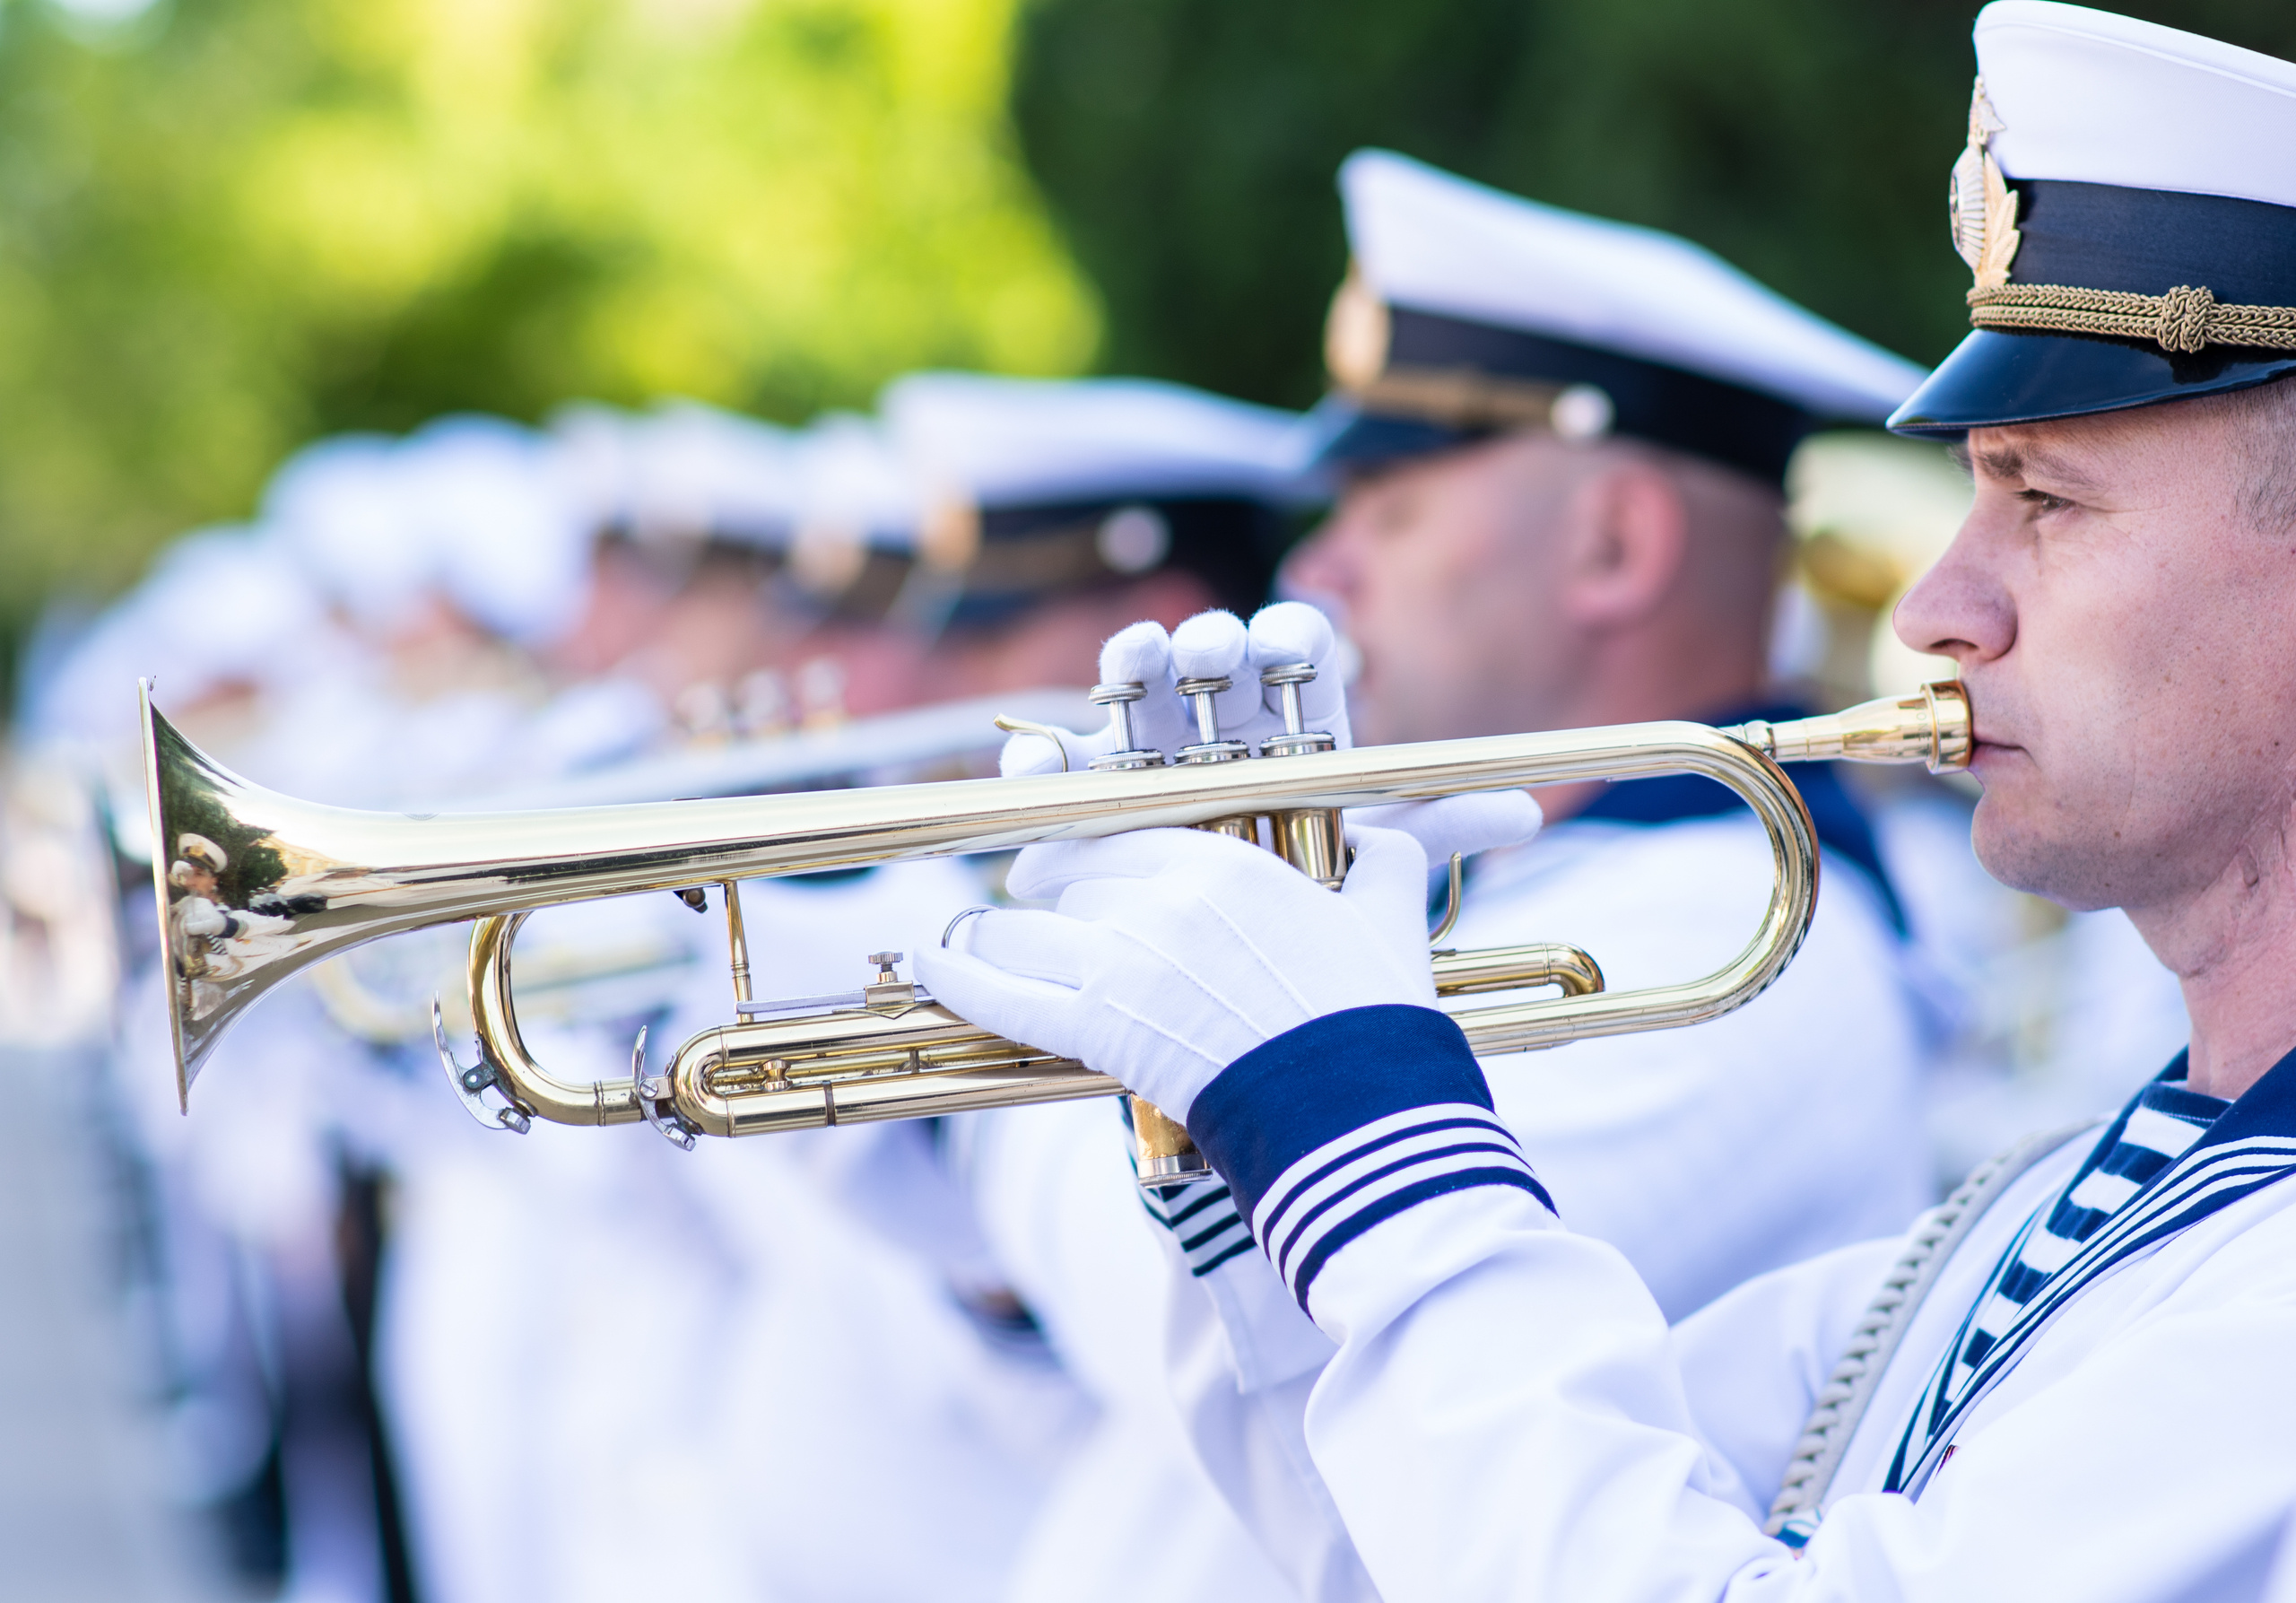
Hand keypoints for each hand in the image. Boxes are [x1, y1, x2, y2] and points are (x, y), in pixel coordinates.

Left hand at [916, 814, 1531, 1125]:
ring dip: (988, 938)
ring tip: (960, 942)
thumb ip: (1383, 862)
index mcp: (1223, 862)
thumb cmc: (1376, 1017)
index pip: (1120, 837)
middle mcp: (1161, 900)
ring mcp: (1122, 964)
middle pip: (1068, 885)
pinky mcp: (1098, 1031)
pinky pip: (1004, 996)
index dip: (1080, 851)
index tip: (1062, 861)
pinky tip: (926, 964)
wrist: (1356, 1106)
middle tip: (1022, 906)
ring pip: (1024, 933)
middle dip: (1040, 898)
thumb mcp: (1389, 916)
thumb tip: (1386, 841)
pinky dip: (957, 979)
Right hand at [997, 601, 1540, 863]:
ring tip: (1134, 666)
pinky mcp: (1085, 787)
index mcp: (1283, 714)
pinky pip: (1062, 762)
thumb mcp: (1365, 860)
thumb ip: (1434, 829)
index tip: (1296, 646)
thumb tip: (1528, 817)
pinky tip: (1046, 760)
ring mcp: (1144, 744)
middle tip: (1214, 656)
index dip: (1292, 638)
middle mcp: (1213, 714)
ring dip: (1132, 666)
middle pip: (1209, 658)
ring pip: (1135, 687)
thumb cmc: (1294, 884)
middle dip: (1209, 647)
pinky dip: (1049, 758)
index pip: (1293, 651)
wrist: (1220, 952)